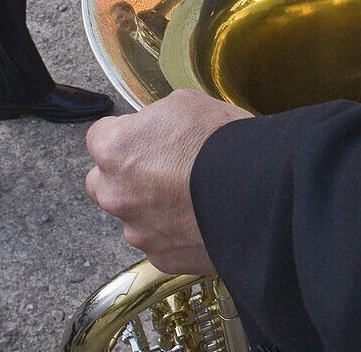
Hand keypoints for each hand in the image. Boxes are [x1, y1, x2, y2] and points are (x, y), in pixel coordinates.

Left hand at [85, 89, 251, 274]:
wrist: (261, 192)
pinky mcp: (162, 258)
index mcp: (116, 149)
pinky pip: (160, 242)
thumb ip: (157, 117)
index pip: (99, 136)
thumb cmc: (225, 143)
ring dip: (151, 207)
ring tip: (190, 196)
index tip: (143, 136)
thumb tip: (155, 126)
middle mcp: (116, 194)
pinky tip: (201, 218)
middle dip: (124, 176)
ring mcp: (138, 230)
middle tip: (160, 168)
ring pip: (133, 216)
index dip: (125, 133)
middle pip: (103, 182)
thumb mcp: (186, 103)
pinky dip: (174, 232)